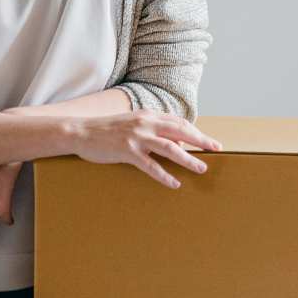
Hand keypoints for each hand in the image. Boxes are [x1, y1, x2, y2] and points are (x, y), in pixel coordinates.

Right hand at [72, 112, 222, 188]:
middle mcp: (145, 123)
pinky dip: (164, 175)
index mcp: (148, 115)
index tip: (209, 141)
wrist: (81, 132)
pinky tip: (175, 183)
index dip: (196, 131)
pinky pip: (151, 165)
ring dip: (188, 159)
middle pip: (180, 131)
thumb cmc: (107, 130)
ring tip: (201, 168)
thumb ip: (152, 130)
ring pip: (170, 148)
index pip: (178, 122)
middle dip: (201, 140)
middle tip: (216, 149)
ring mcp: (137, 137)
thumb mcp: (132, 124)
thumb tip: (174, 145)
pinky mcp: (127, 151)